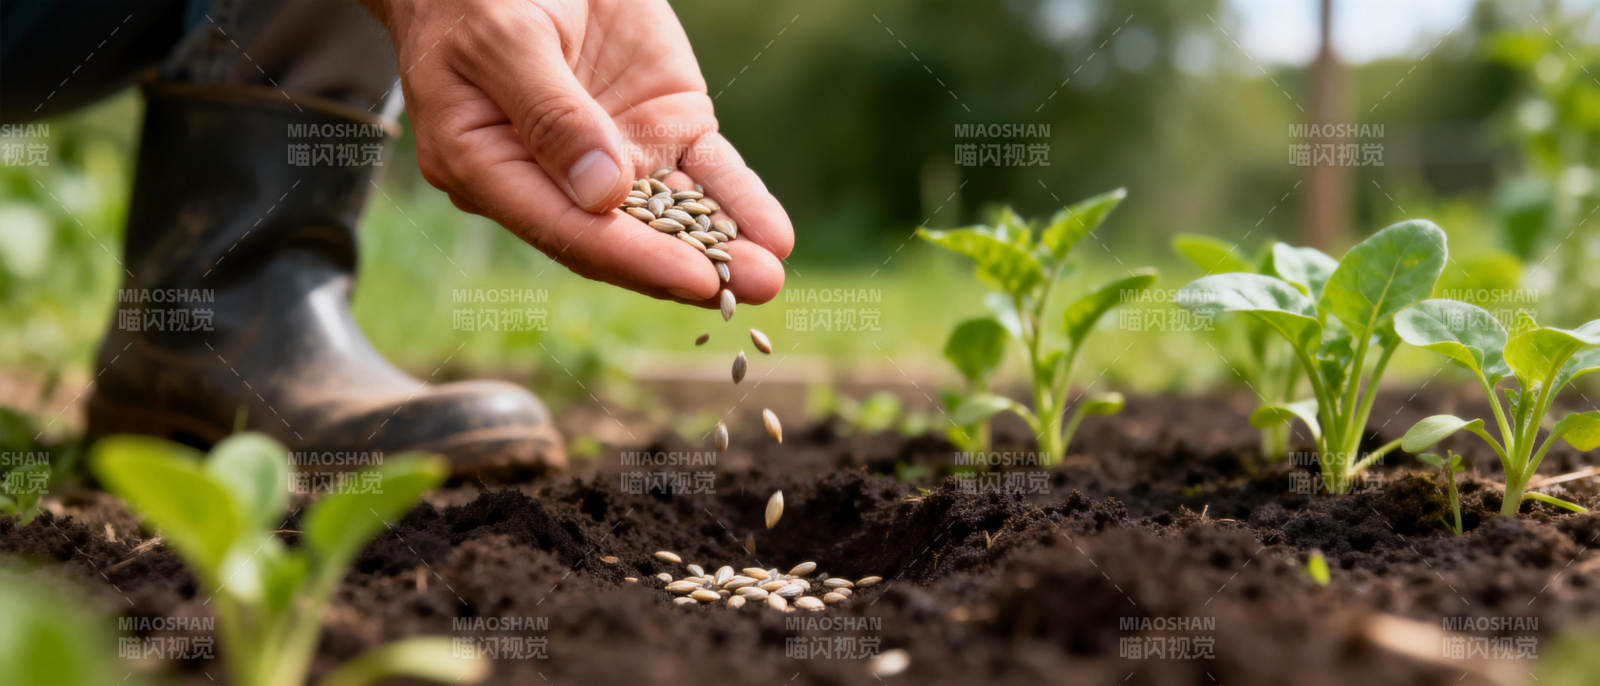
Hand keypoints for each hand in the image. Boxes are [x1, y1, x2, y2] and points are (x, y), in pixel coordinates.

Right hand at [365, 0, 791, 304]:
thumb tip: (602, 195)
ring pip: (673, 213)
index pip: (568, 229)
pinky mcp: (660, 127)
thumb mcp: (504, 42)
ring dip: (724, 247)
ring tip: (770, 275)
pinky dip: (740, 200)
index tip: (694, 279)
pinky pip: (705, 171)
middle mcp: (554, 178)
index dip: (634, 259)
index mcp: (489, 167)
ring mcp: (614, 155)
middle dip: (689, 267)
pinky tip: (773, 233)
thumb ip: (550, 115)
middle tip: (755, 287)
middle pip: (625, 238)